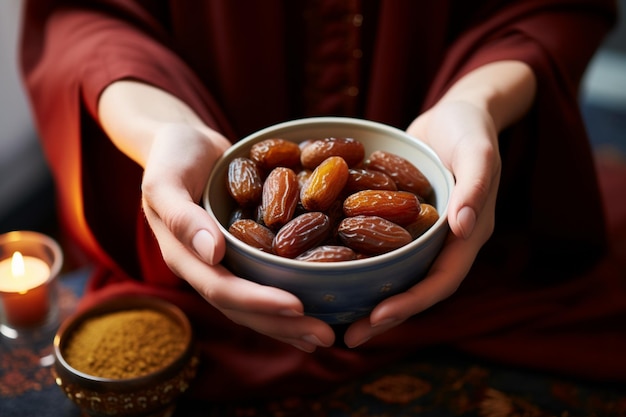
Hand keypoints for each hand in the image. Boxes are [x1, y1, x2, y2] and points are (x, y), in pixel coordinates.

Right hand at [140, 124, 334, 351]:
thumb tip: (212, 253)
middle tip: (325, 338)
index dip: (258, 301)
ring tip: (326, 336)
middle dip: (282, 325)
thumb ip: (182, 217)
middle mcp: (205, 268)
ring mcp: (224, 263)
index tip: (297, 306)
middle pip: (242, 308)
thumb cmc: (171, 157)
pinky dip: (288, 298)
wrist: (182, 144)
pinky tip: (316, 309)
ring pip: (255, 304)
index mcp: (184, 257)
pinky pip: (265, 280)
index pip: (221, 289)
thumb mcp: (165, 180)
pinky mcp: (241, 252)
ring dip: (289, 324)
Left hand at [344, 100, 500, 346]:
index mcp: (467, 236)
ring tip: (334, 317)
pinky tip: (327, 269)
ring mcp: (422, 235)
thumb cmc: (471, 128)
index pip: (441, 280)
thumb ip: (476, 186)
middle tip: (347, 338)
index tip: (377, 317)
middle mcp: (443, 243)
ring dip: (368, 297)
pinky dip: (359, 262)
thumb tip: (464, 228)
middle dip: (384, 315)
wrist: (457, 113)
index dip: (411, 302)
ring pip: (395, 274)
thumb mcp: (479, 150)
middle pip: (414, 288)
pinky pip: (380, 247)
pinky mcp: (402, 222)